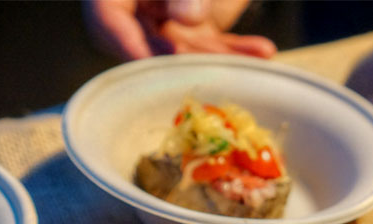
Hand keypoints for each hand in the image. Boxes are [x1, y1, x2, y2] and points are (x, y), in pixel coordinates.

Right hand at [83, 0, 275, 60]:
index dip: (134, 46)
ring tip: (259, 54)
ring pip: (187, 49)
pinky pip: (209, 43)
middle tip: (219, 64)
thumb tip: (189, 19)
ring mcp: (161, 22)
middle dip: (191, 57)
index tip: (166, 57)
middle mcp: (132, 9)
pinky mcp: (188, 29)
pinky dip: (236, 48)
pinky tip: (263, 51)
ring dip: (224, 55)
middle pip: (153, 42)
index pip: (109, 22)